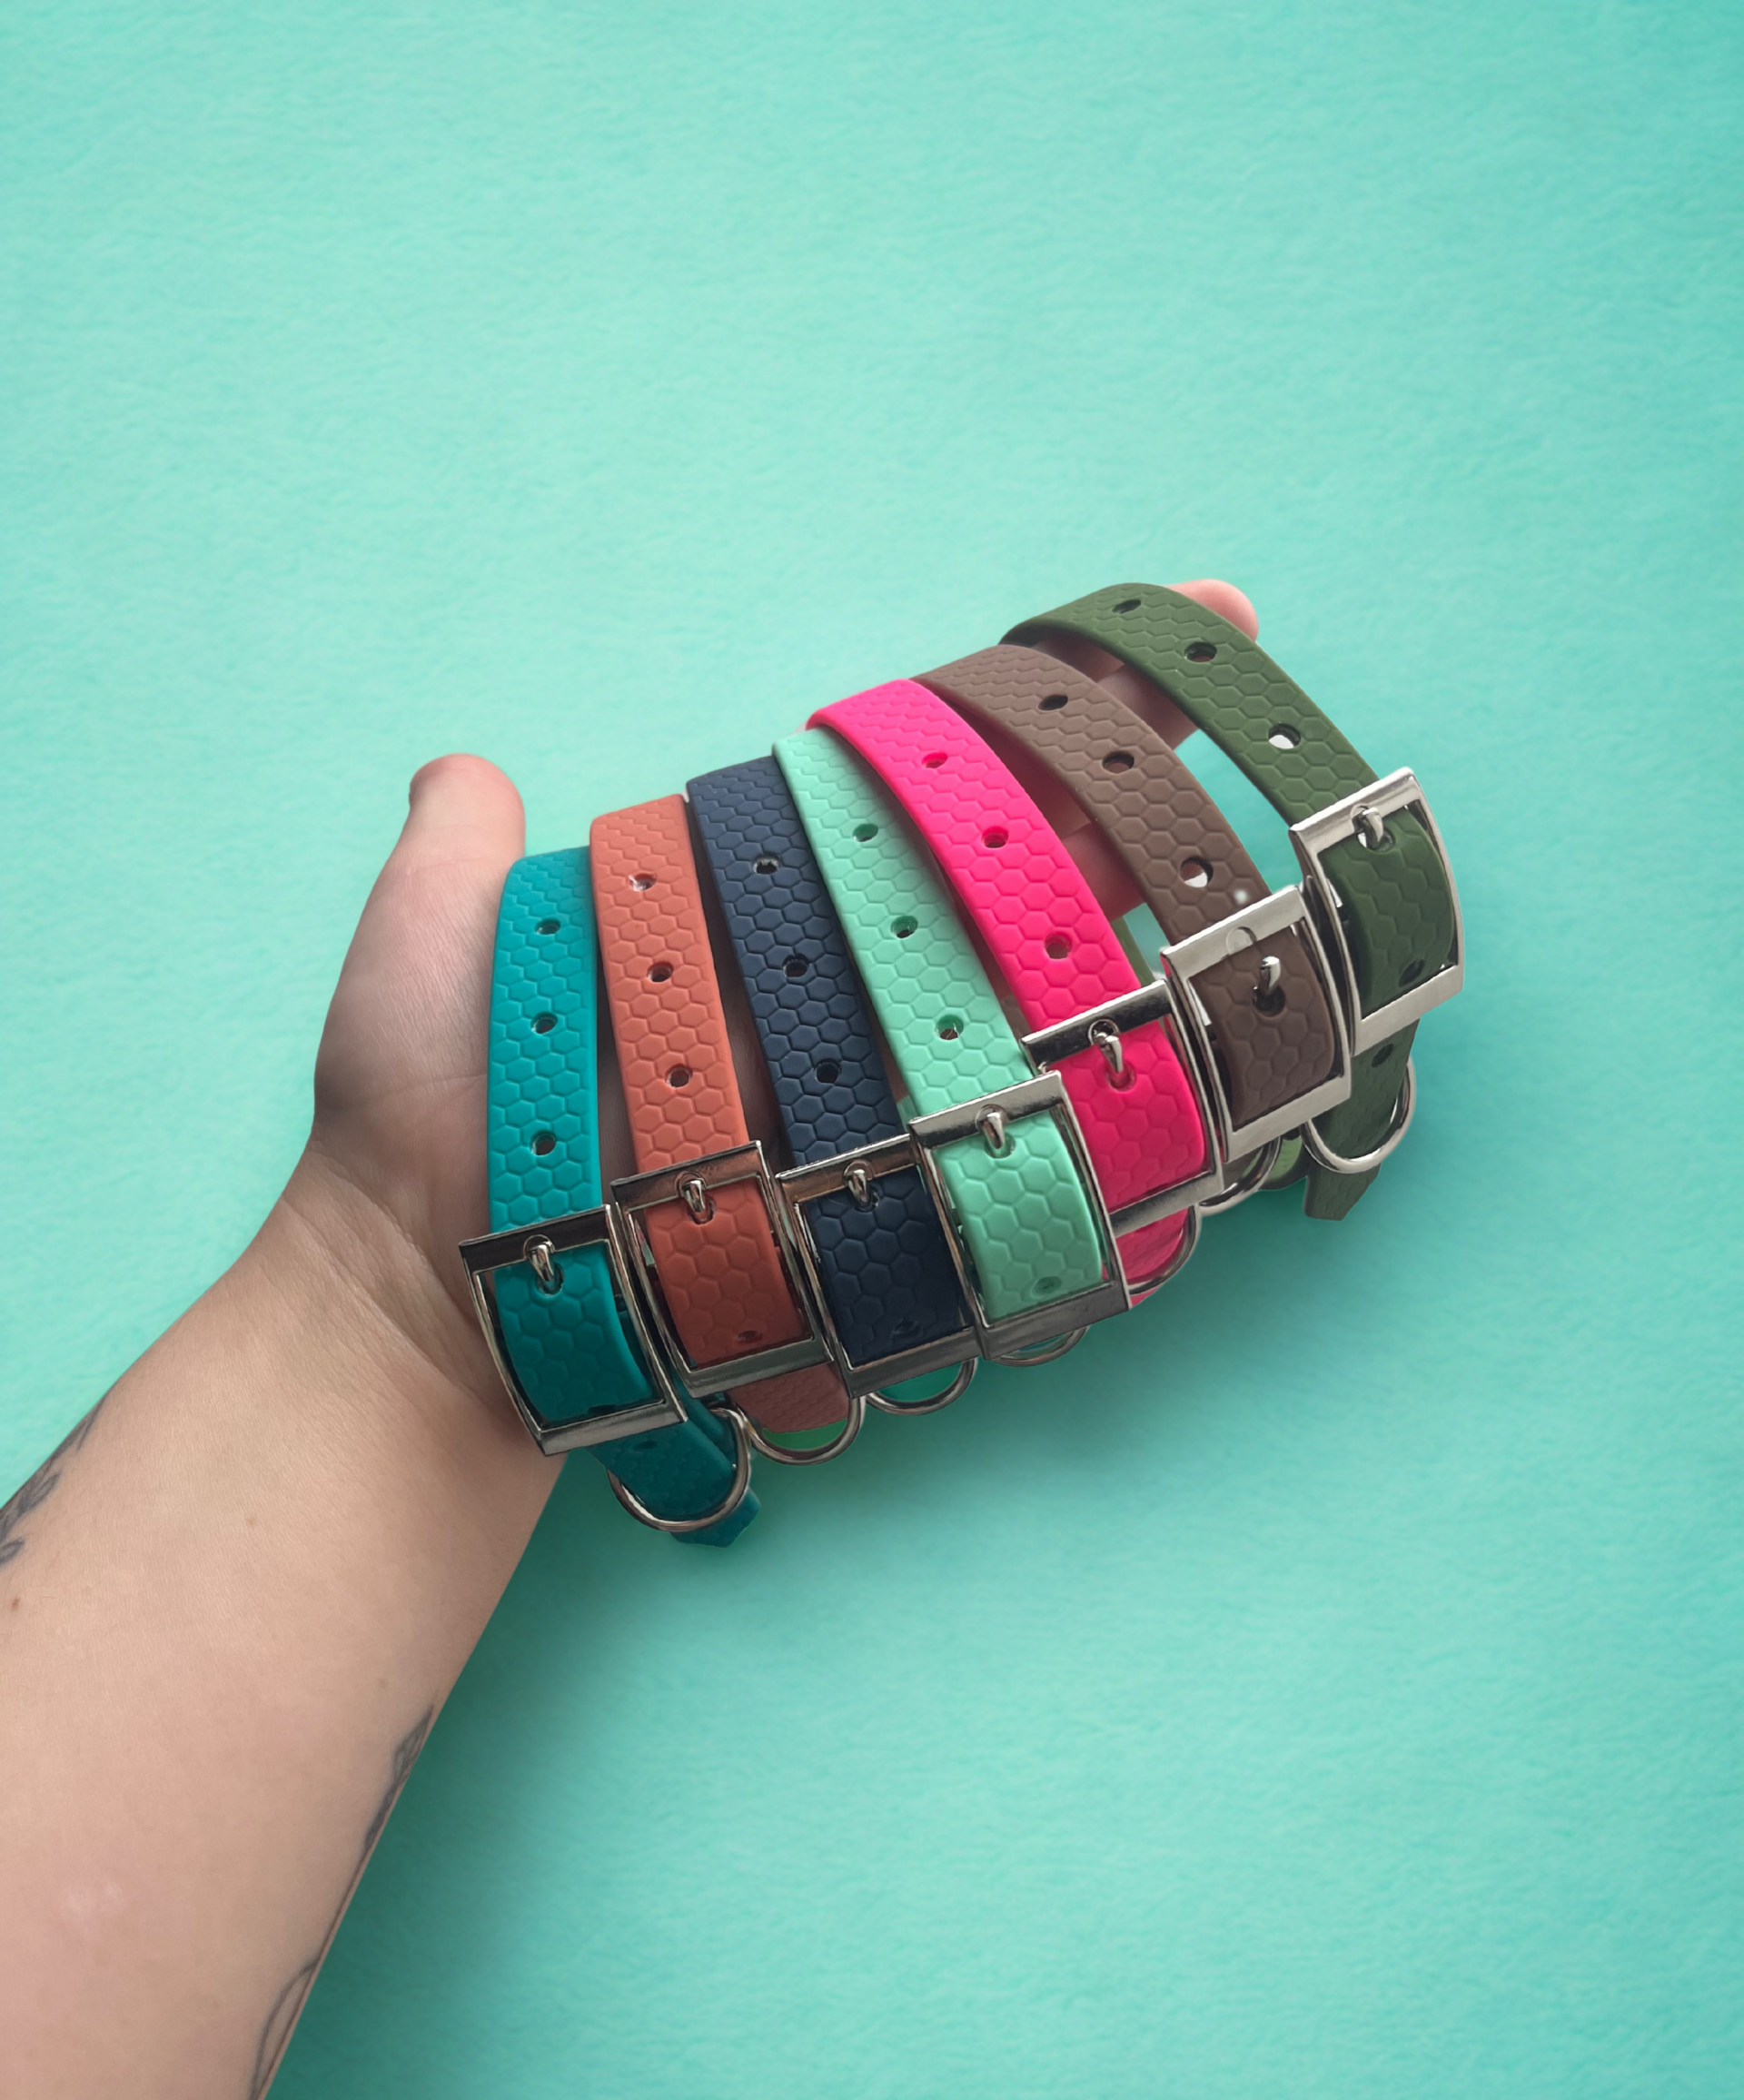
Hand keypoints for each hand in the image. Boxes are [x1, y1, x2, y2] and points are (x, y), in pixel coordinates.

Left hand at [271, 578, 1257, 1413]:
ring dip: (1137, 924)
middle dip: (1119, 791)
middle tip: (1236, 702)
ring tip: (1243, 857)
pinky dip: (1099, 1097)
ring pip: (1026, 998)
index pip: (901, 782)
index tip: (1142, 630)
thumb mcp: (423, 962)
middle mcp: (819, 1001)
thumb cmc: (421, 1132)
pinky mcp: (875, 1198)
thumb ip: (456, 867)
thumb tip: (469, 769)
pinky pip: (1008, 1137)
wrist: (427, 1310)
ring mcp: (859, 1100)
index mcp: (739, 914)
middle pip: (997, 876)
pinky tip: (1187, 1047)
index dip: (1013, 708)